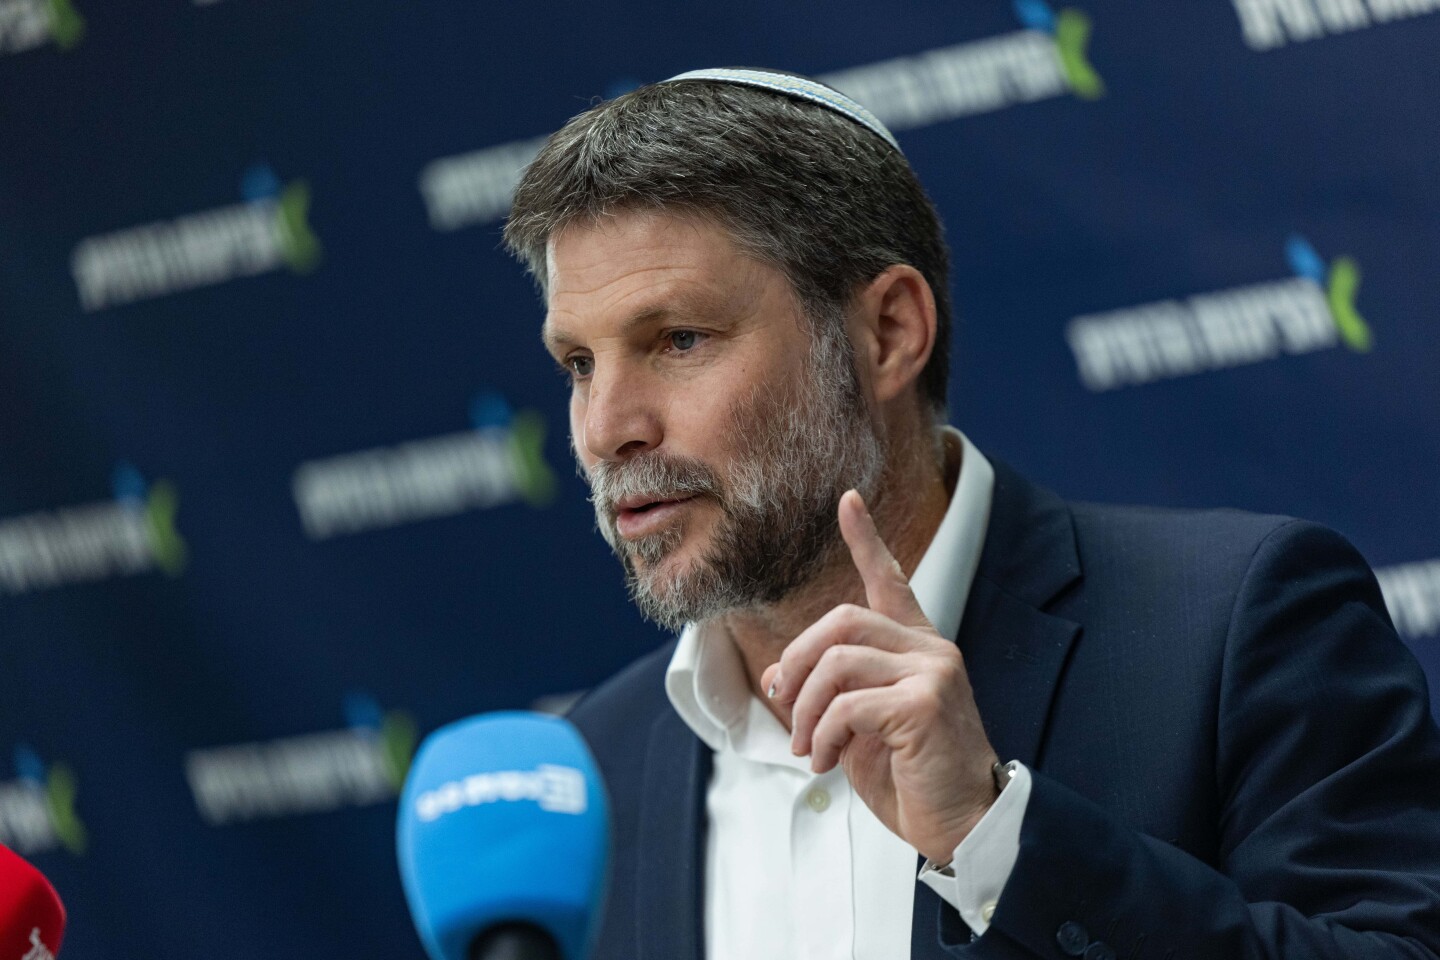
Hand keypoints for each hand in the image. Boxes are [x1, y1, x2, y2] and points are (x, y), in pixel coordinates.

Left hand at [760, 490, 999, 861]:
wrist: (963, 825)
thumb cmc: (913, 778)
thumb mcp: (858, 728)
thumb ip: (828, 693)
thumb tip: (780, 673)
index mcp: (919, 649)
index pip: (891, 581)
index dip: (867, 539)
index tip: (848, 501)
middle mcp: (931, 650)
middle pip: (842, 620)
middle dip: (798, 660)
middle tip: (786, 706)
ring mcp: (932, 673)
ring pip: (837, 661)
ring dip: (805, 709)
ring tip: (807, 747)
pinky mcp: (924, 705)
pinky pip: (846, 704)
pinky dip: (823, 734)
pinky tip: (826, 761)